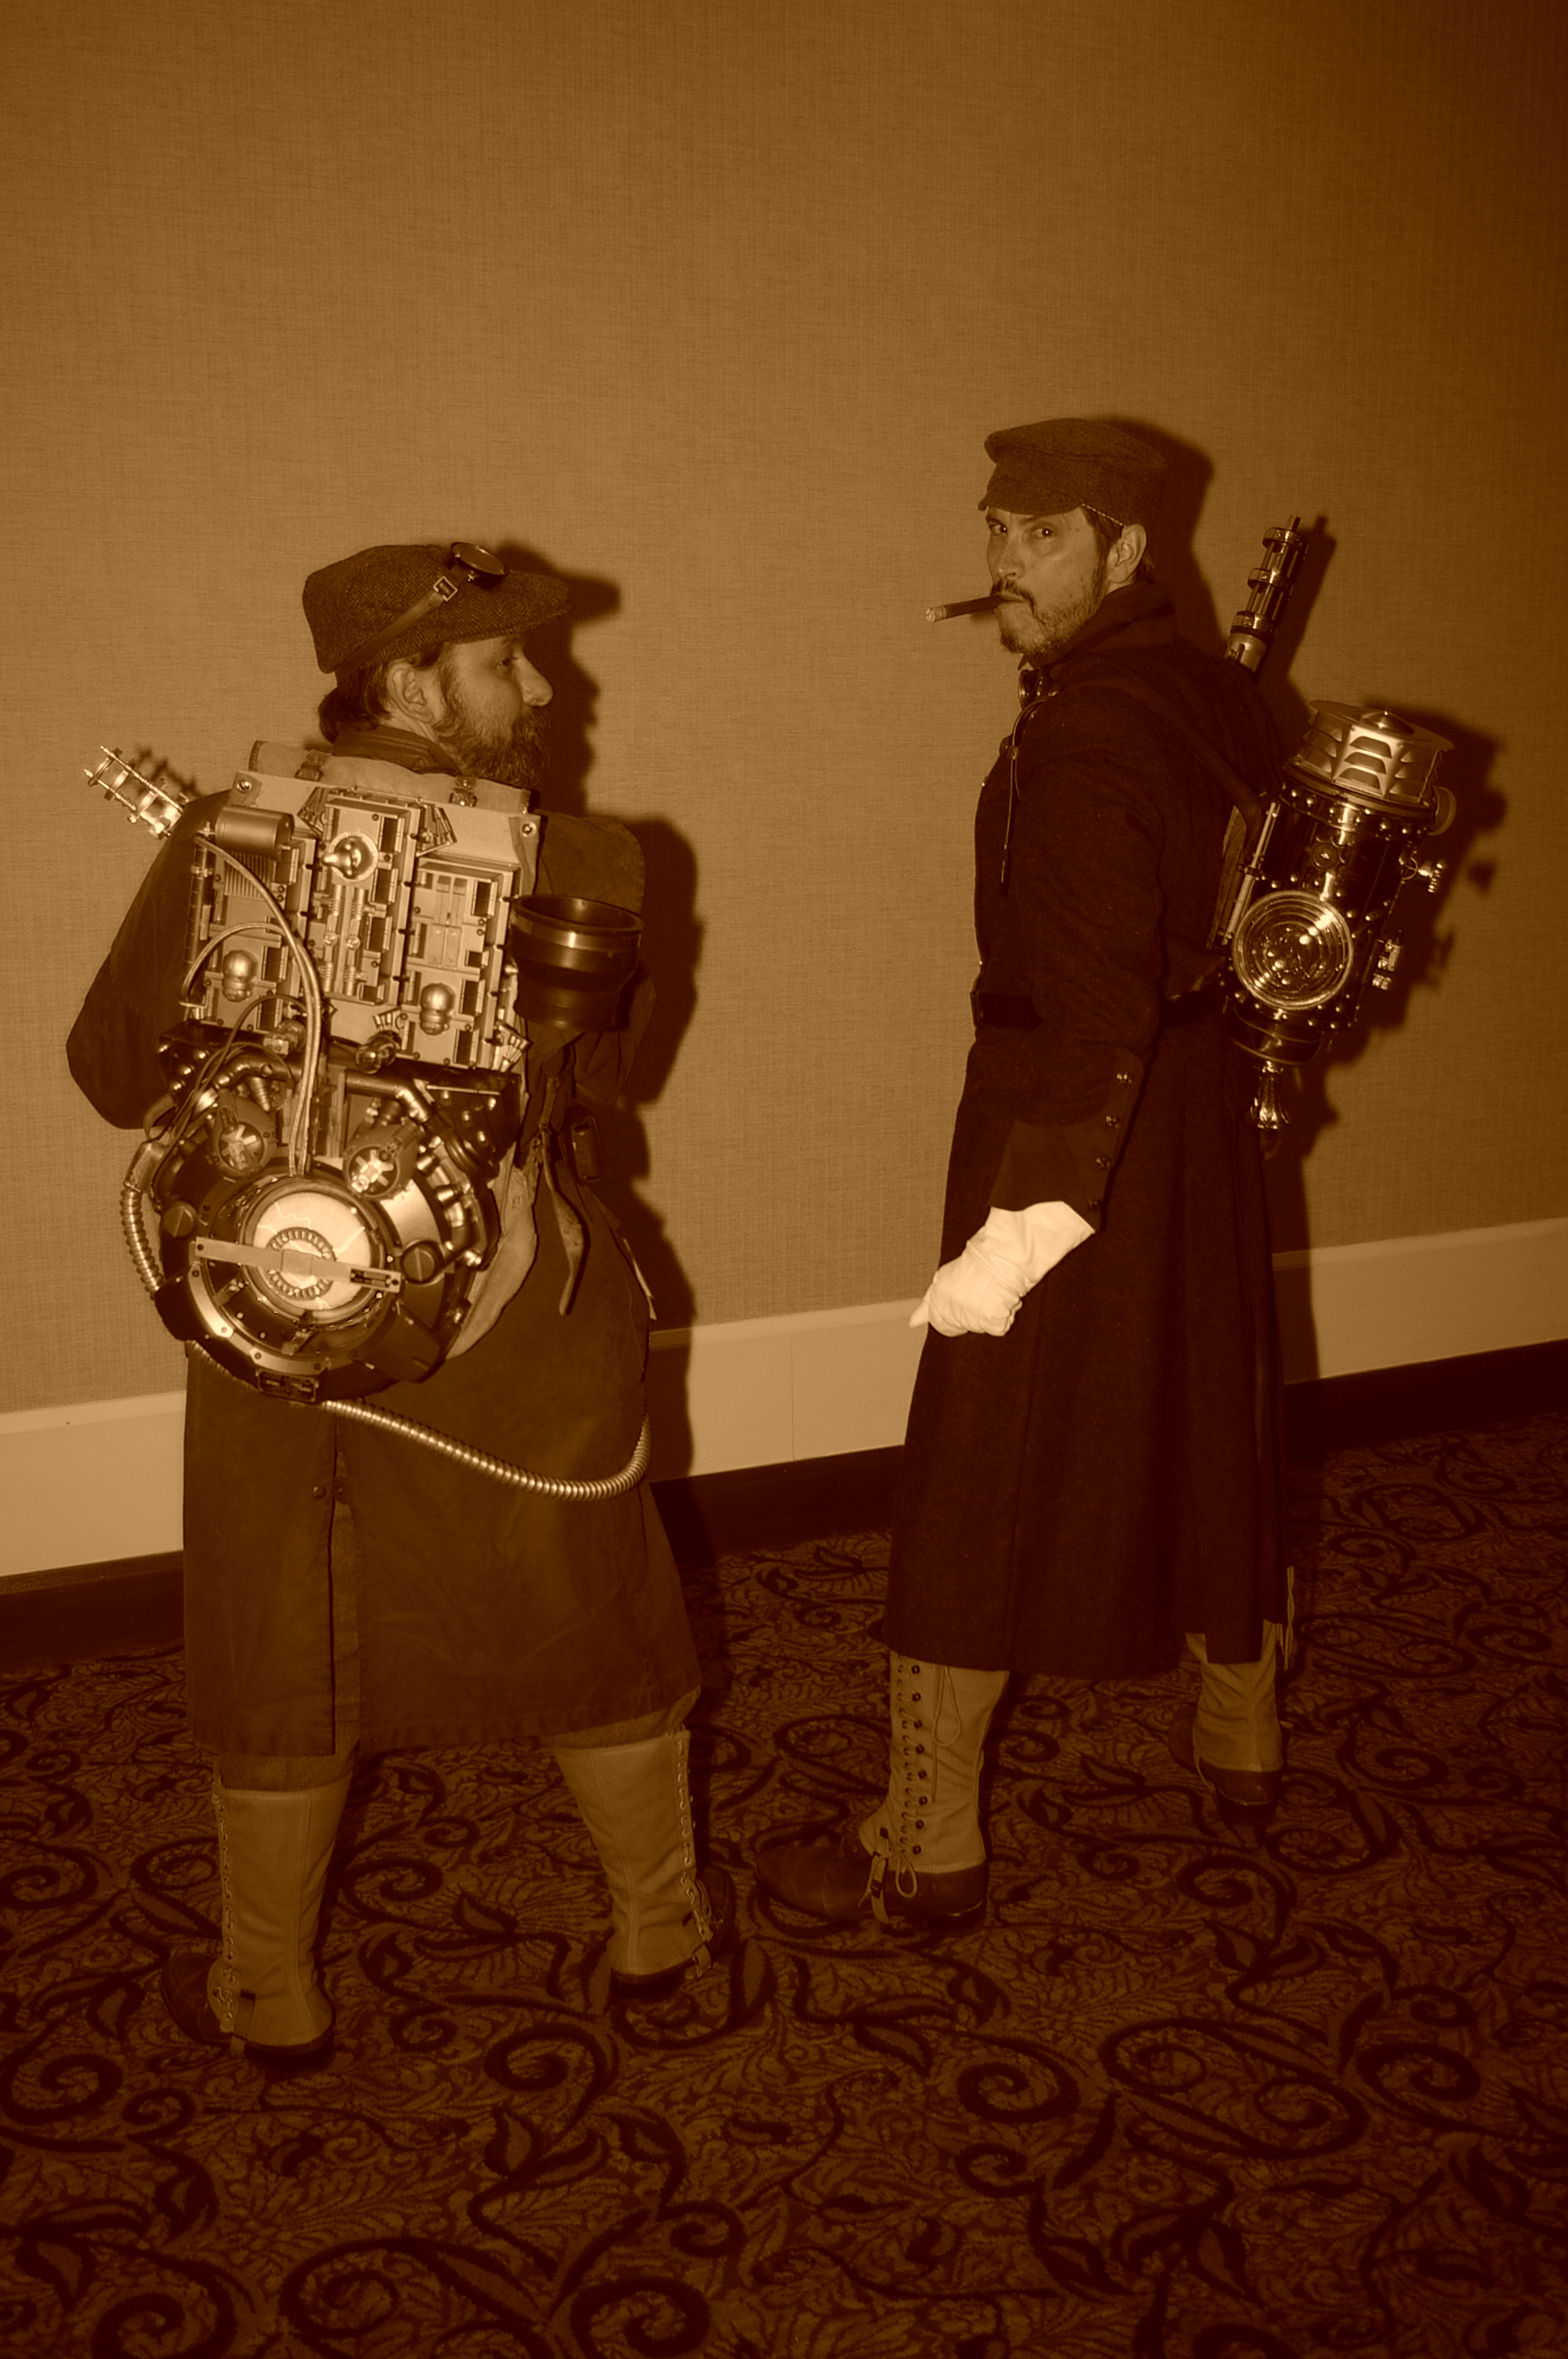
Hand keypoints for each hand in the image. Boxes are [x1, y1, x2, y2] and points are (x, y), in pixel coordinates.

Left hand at [910, 1200, 1092, 1337]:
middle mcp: (952, 1311)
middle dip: (971, 1312)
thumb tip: (912, 1323)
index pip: (939, 1322)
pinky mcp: (992, 1322)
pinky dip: (1005, 1315)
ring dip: (989, 1312)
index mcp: (938, 1300)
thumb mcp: (943, 1278)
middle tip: (981, 1291)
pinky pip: (999, 1327)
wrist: (1000, 1255)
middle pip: (961, 1325)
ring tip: (994, 1290)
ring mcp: (972, 1318)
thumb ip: (928, 1304)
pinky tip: (1005, 1299)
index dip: (951, 1315)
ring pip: (981, 1326)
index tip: (963, 1302)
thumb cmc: (977, 1260)